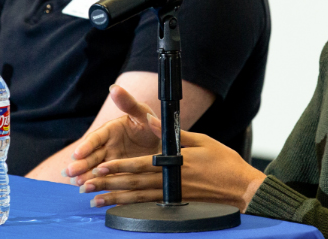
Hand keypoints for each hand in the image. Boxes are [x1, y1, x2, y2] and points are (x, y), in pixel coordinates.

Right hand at [64, 85, 160, 185]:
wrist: (163, 145)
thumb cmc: (151, 125)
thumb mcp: (142, 113)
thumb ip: (128, 103)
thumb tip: (114, 88)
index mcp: (110, 130)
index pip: (95, 138)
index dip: (86, 146)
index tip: (77, 154)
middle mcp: (107, 146)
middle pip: (90, 156)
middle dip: (79, 164)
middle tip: (70, 173)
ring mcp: (110, 161)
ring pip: (94, 170)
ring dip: (84, 176)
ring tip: (77, 183)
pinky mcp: (116, 174)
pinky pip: (104, 180)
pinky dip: (97, 185)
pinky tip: (90, 191)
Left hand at [82, 129, 265, 210]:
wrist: (240, 186)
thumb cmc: (223, 160)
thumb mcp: (201, 140)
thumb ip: (174, 133)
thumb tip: (153, 120)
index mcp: (176, 162)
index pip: (142, 165)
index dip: (120, 166)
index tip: (101, 167)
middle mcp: (171, 180)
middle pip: (135, 183)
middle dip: (110, 184)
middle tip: (87, 187)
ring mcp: (174, 193)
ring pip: (138, 198)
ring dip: (116, 199)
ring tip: (96, 201)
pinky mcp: (178, 201)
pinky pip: (150, 205)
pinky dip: (132, 207)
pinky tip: (120, 208)